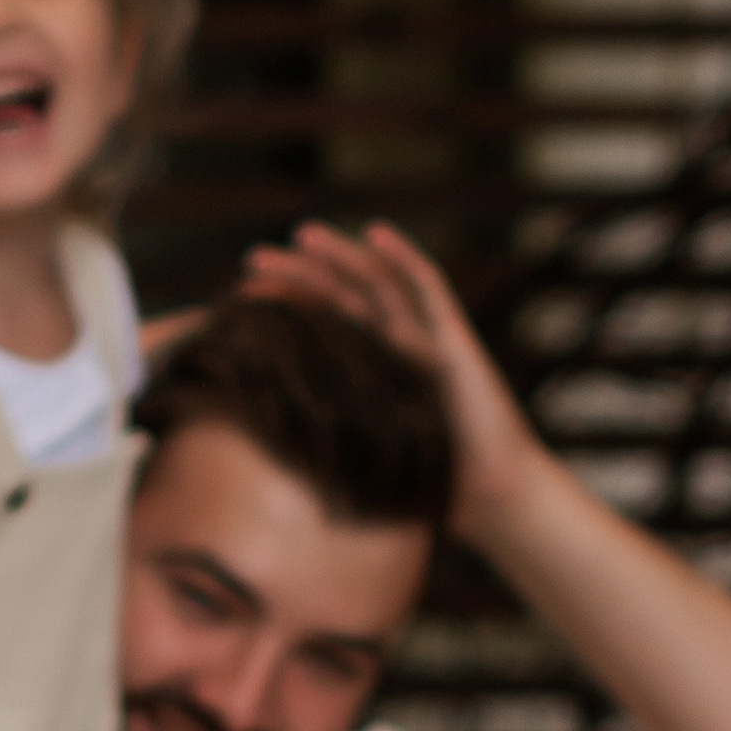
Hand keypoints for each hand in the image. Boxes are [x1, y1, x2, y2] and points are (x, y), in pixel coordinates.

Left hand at [237, 219, 545, 539]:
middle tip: (253, 258)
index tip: (240, 299)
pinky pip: (429, 289)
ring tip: (302, 234)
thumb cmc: (427, 491)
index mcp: (367, 373)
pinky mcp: (455, 339)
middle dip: (297, 274)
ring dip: (340, 254)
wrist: (491, 497)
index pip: (315, 327)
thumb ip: (319, 451)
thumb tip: (253, 465)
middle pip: (338, 296)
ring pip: (377, 282)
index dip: (280, 309)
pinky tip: (376, 233)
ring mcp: (425, 339)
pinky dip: (403, 258)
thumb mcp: (359, 466)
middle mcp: (395, 347)